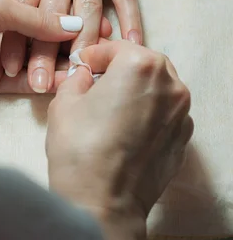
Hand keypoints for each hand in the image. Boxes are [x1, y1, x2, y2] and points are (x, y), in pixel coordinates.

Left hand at [0, 0, 143, 94]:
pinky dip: (130, 23)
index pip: (20, 6)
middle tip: (40, 84)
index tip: (9, 66)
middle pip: (50, 16)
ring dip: (82, 47)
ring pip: (87, 12)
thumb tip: (3, 12)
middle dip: (43, 53)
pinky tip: (129, 46)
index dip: (14, 38)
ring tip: (77, 75)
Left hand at [0, 0, 116, 99]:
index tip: (97, 19)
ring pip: (36, 58)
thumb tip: (76, 26)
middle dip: (71, 39)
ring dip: (62, 62)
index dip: (67, 11)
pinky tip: (71, 82)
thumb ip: (36, 17)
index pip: (41, 1)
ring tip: (94, 66)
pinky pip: (23, 81)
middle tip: (104, 46)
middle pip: (42, 31)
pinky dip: (46, 81)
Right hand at [46, 42, 192, 238]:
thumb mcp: (63, 101)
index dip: (94, 54)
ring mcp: (181, 113)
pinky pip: (166, 113)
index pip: (116, 47)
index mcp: (139, 65)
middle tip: (95, 82)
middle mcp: (169, 84)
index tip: (82, 64)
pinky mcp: (183, 138)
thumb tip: (84, 75)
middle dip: (119, 68)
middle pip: (143, 63)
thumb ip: (76, 78)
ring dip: (136, 89)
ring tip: (110, 106)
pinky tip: (125, 127)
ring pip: (158, 87)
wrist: (102, 200)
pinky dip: (148, 112)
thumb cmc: (79, 148)